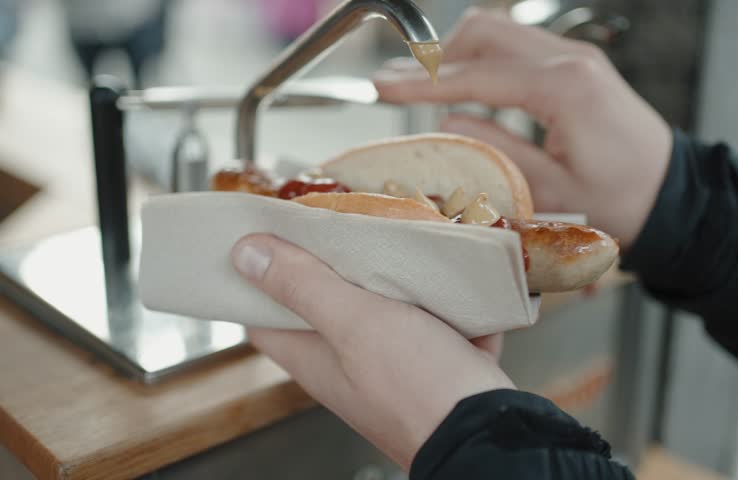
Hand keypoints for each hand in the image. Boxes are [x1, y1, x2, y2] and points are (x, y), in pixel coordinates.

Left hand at [231, 234, 513, 469]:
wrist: (490, 431)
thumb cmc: (416, 383)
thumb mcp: (354, 323)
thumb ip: (303, 286)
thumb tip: (245, 254)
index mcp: (314, 357)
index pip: (265, 316)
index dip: (260, 278)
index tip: (271, 236)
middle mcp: (348, 364)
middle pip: (326, 306)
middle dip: (337, 265)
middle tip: (346, 224)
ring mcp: (394, 367)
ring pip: (385, 311)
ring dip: (396, 280)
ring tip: (405, 240)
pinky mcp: (436, 365)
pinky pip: (433, 324)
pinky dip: (444, 304)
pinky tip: (453, 280)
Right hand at [373, 8, 672, 247]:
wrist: (671, 194)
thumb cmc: (618, 201)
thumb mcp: (549, 190)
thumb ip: (493, 151)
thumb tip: (448, 122)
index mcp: (563, 89)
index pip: (475, 75)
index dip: (422, 84)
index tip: (381, 87)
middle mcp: (569, 60)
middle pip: (485, 32)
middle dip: (435, 57)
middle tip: (399, 86)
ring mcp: (575, 56)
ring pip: (500, 32)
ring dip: (459, 54)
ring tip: (426, 87)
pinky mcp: (576, 64)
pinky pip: (519, 46)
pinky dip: (485, 59)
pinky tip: (468, 86)